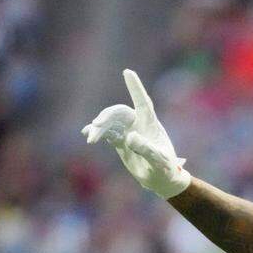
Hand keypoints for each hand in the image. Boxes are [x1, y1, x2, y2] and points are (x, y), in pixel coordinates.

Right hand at [82, 69, 191, 198]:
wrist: (161, 180)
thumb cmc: (165, 170)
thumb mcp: (159, 162)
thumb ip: (147, 150)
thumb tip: (130, 137)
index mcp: (151, 125)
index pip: (143, 102)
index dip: (135, 88)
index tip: (127, 72)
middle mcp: (139, 125)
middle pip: (120, 112)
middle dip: (107, 116)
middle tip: (96, 126)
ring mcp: (128, 132)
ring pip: (110, 122)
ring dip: (99, 127)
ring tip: (90, 137)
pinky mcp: (121, 142)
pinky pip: (106, 132)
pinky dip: (96, 132)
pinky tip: (87, 134)